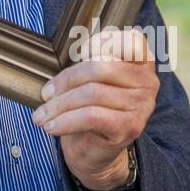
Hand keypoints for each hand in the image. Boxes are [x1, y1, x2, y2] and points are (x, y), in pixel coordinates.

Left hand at [30, 27, 158, 190]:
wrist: (95, 150)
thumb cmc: (90, 107)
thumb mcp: (90, 79)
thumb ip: (85, 61)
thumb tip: (55, 58)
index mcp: (141, 62)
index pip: (131, 40)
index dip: (103, 41)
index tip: (80, 53)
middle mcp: (147, 82)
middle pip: (101, 67)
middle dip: (66, 80)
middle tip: (46, 93)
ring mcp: (141, 106)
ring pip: (92, 93)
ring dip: (59, 105)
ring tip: (42, 115)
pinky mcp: (129, 127)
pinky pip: (91, 116)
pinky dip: (66, 121)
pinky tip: (52, 127)